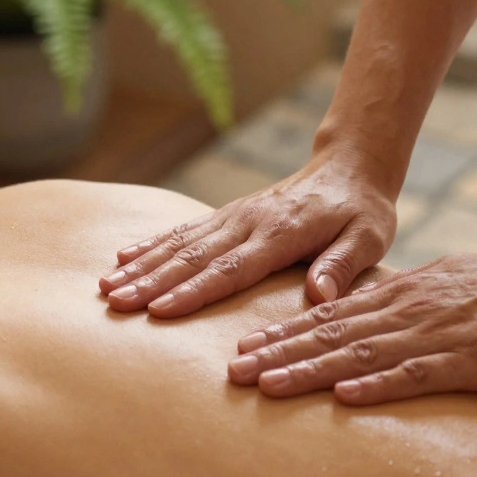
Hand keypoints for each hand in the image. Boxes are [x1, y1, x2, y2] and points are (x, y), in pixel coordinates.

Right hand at [99, 151, 397, 316]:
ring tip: (107, 285)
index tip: (160, 310)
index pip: (231, 269)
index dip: (194, 291)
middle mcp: (249, 221)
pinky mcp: (228, 215)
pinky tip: (123, 255)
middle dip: (151, 281)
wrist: (350, 167)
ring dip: (142, 265)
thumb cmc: (362, 211)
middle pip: (194, 257)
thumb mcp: (368, 238)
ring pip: (180, 243)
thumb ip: (342, 265)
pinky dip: (152, 243)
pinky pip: (183, 230)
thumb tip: (320, 296)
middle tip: (115, 302)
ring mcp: (234, 216)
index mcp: (281, 233)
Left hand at [226, 247, 476, 403]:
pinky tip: (345, 396)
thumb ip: (402, 299)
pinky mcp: (468, 358)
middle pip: (332, 334)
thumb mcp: (442, 283)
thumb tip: (365, 312)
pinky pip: (416, 374)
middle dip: (280, 354)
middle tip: (235, 372)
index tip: (245, 350)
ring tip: (269, 385)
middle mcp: (408, 310)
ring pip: (360, 353)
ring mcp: (436, 334)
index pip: (331, 315)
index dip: (285, 334)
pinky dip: (377, 385)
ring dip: (311, 370)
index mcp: (402, 293)